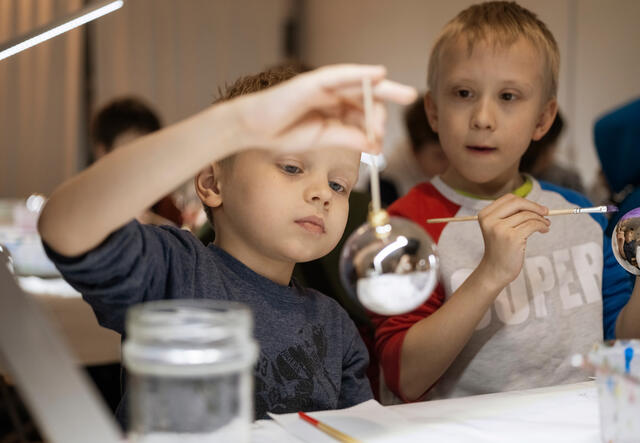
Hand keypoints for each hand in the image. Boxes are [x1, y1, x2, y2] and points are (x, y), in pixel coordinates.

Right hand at [231, 64, 416, 153]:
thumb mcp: (323, 138)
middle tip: (410, 97)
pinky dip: (360, 73)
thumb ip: (349, 137)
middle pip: (366, 93)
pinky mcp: (313, 81)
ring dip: (380, 90)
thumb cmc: (283, 134)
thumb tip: (375, 144)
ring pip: (359, 84)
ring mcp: (323, 86)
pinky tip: (379, 74)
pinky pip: (341, 75)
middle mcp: (331, 95)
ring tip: (400, 97)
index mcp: (333, 110)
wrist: (254, 130)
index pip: (362, 111)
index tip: (381, 141)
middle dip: (388, 97)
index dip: (375, 122)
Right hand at [476, 194, 549, 288]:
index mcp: (485, 215)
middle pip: (517, 203)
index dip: (525, 201)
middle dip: (535, 206)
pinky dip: (542, 226)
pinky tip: (544, 230)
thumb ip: (511, 215)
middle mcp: (490, 220)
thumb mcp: (499, 228)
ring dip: (541, 219)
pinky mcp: (512, 238)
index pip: (508, 198)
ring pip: (527, 215)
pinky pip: (533, 225)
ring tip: (545, 225)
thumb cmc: (501, 249)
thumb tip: (537, 206)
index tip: (537, 208)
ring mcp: (500, 229)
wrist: (496, 270)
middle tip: (546, 212)